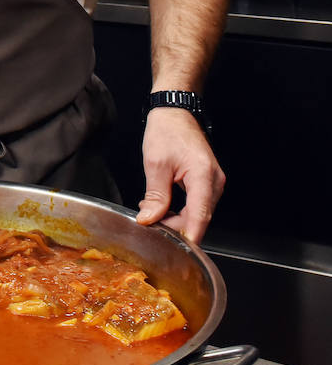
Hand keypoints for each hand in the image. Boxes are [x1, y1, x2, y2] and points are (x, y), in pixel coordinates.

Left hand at [136, 107, 225, 243]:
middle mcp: (214, 182)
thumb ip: (155, 195)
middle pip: (199, 218)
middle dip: (176, 227)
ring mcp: (213, 182)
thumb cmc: (166, 131)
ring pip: (198, 212)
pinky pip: (197, 203)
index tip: (176, 252)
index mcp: (204, 177)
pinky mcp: (207, 181)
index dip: (188, 236)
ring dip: (176, 218)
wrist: (175, 112)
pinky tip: (162, 206)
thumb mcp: (155, 164)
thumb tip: (149, 219)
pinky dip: (181, 209)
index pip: (200, 217)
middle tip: (150, 225)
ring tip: (152, 213)